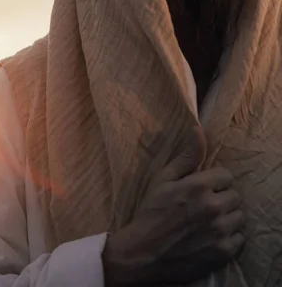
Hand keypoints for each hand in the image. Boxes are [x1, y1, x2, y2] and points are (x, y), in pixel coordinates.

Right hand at [102, 127, 244, 285]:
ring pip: (238, 216)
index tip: (202, 188)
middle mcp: (213, 207)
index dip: (214, 181)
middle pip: (234, 195)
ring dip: (227, 217)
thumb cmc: (151, 212)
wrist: (144, 253)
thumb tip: (198, 130)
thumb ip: (186, 156)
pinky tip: (212, 236)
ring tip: (208, 221)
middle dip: (221, 197)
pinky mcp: (223, 252)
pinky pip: (240, 238)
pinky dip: (229, 237)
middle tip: (203, 205)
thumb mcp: (163, 179)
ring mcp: (219, 231)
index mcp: (198, 186)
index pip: (226, 175)